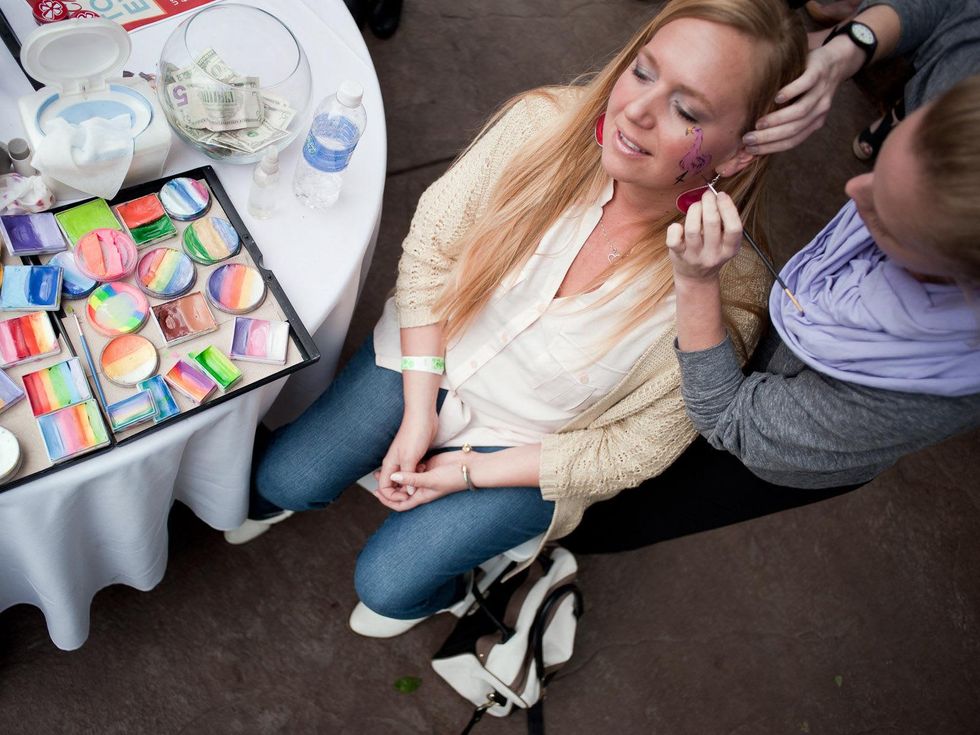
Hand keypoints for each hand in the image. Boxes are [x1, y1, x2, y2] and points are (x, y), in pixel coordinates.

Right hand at [376, 409, 438, 501]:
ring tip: (421, 476)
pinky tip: (425, 468)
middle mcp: (395, 463)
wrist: (423, 416)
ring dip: (412, 481)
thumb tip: (408, 493)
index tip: (406, 497)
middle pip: (393, 484)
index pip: (384, 487)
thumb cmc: (415, 434)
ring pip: (404, 478)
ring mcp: (404, 459)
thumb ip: (408, 477)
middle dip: (402, 490)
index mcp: (389, 464)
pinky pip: (413, 471)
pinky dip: (418, 473)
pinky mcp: (414, 455)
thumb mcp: (410, 458)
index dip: (393, 496)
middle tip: (415, 489)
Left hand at [376, 450, 467, 511]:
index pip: (400, 504)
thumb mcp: (430, 479)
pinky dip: (408, 464)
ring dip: (397, 474)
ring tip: (385, 467)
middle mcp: (422, 487)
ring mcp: (425, 476)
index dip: (388, 501)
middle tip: (376, 477)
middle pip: (401, 490)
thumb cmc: (453, 478)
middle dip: (389, 485)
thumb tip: (393, 478)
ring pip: (407, 477)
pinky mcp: (429, 465)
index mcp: (421, 496)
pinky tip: (403, 460)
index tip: (376, 493)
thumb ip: (411, 479)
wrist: (469, 467)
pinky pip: (414, 466)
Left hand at [666, 189, 741, 283]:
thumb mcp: (725, 241)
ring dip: (694, 211)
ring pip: (692, 229)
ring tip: (696, 206)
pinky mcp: (678, 256)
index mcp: (730, 249)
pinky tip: (679, 225)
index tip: (721, 195)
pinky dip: (675, 228)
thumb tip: (716, 196)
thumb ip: (724, 222)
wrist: (696, 277)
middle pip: (712, 224)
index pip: (734, 228)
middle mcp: (713, 255)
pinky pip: (674, 240)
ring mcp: (694, 257)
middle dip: (709, 203)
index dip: (728, 208)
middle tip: (707, 195)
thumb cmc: (711, 251)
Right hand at [743, 36, 863, 153]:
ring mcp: (820, 92)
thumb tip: (758, 135)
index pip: (792, 141)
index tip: (750, 150)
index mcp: (814, 122)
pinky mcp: (818, 73)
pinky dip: (791, 93)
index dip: (771, 147)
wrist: (837, 61)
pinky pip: (806, 85)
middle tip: (748, 139)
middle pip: (794, 130)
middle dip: (769, 137)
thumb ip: (788, 120)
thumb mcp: (804, 106)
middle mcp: (819, 111)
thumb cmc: (810, 87)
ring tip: (758, 123)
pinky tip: (777, 98)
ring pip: (800, 112)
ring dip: (777, 120)